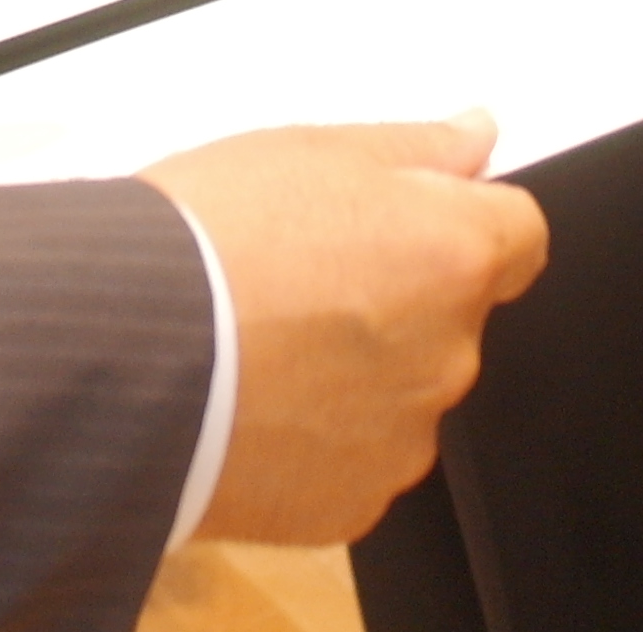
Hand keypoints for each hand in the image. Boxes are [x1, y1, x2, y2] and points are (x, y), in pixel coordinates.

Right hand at [139, 114, 547, 544]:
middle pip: (453, 316)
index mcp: (454, 256)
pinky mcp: (351, 504)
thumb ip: (414, 149)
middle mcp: (449, 354)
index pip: (519, 234)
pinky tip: (255, 404)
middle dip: (399, 298)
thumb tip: (474, 136)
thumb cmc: (204, 244)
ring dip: (360, 372)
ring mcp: (403, 438)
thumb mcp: (309, 149)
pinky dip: (319, 440)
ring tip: (264, 344)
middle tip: (304, 278)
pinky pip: (355, 461)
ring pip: (403, 392)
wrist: (123, 359)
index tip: (411, 221)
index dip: (463, 221)